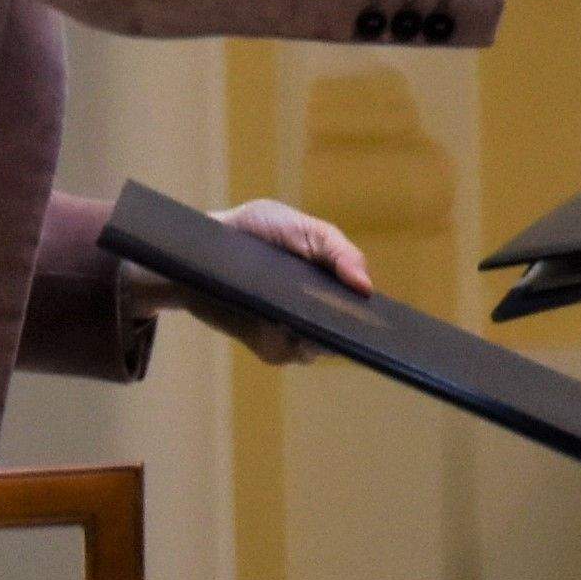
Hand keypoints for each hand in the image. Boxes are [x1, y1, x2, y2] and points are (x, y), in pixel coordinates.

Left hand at [197, 198, 364, 362]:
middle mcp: (316, 313)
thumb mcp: (301, 227)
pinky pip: (285, 352)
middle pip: (345, 334)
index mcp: (331, 283)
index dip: (373, 315)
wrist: (199, 247)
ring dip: (313, 335)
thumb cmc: (254, 229)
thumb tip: (367, 287)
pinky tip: (277, 322)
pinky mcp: (266, 345)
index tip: (381, 318)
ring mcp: (292, 332)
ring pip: (317, 347)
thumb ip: (337, 250)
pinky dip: (284, 340)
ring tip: (303, 315)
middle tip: (343, 320)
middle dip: (347, 330)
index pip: (362, 308)